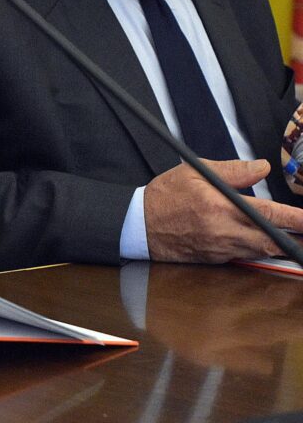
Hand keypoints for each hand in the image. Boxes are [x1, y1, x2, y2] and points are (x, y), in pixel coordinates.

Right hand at [145, 159, 302, 261]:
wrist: (139, 225)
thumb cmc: (165, 196)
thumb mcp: (194, 172)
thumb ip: (232, 170)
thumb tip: (262, 168)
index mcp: (220, 206)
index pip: (268, 213)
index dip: (294, 218)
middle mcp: (223, 231)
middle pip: (272, 241)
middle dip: (293, 238)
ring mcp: (220, 248)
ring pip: (261, 251)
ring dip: (278, 245)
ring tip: (291, 238)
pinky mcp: (216, 258)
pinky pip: (245, 256)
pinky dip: (258, 249)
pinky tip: (263, 242)